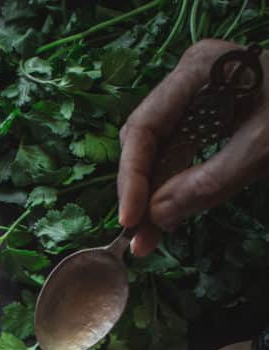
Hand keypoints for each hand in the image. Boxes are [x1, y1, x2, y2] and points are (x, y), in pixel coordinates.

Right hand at [118, 39, 268, 257]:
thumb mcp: (261, 150)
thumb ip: (205, 184)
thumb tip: (154, 218)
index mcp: (198, 72)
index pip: (145, 128)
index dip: (132, 178)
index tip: (130, 220)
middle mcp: (189, 82)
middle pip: (145, 142)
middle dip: (140, 192)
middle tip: (137, 239)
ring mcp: (197, 101)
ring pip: (159, 155)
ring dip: (151, 198)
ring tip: (147, 240)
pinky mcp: (208, 122)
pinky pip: (179, 159)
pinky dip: (171, 191)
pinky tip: (165, 220)